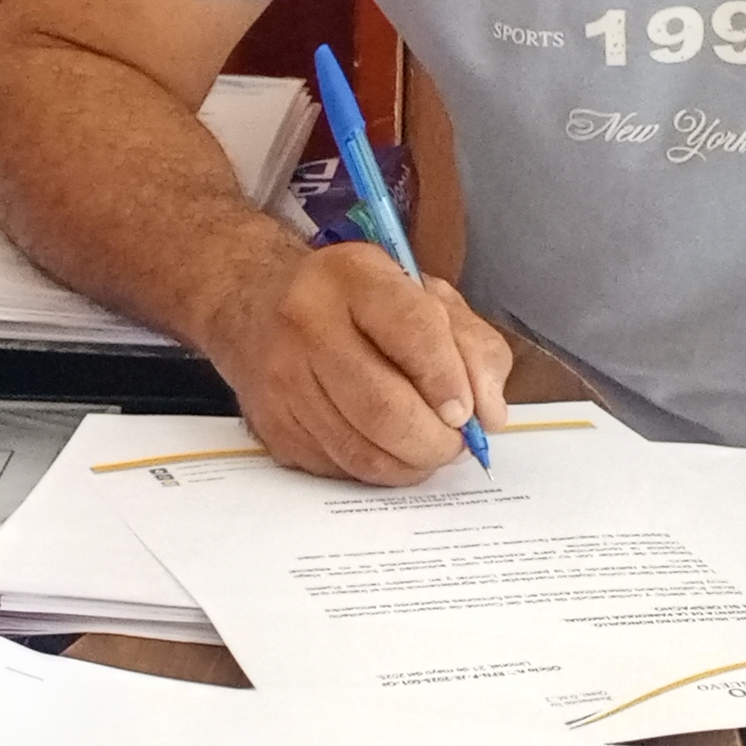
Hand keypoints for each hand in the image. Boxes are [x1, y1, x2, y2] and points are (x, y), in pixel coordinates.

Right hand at [204, 238, 513, 485]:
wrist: (256, 303)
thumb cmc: (358, 301)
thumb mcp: (425, 296)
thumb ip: (473, 347)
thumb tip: (489, 416)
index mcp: (354, 275)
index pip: (413, 332)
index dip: (448, 381)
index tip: (468, 413)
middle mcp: (307, 322)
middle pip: (383, 408)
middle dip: (435, 441)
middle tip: (455, 444)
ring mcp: (281, 377)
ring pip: (361, 450)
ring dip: (410, 464)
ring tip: (428, 448)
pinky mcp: (271, 423)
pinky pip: (338, 467)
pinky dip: (376, 469)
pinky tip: (387, 449)